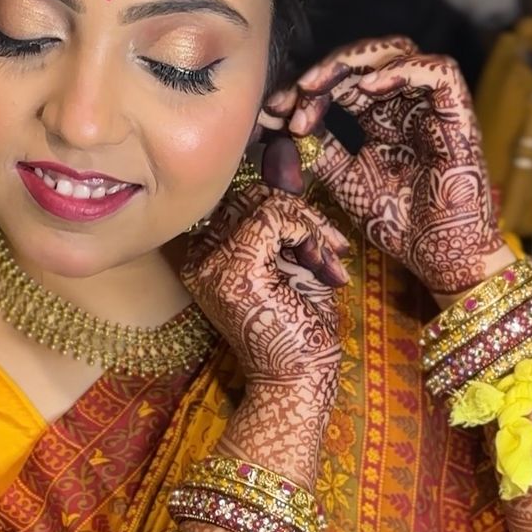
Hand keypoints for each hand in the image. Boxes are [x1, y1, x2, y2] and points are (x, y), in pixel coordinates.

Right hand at [180, 184, 344, 420]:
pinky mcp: (235, 268)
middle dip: (300, 214)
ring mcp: (212, 263)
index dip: (282, 205)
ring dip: (311, 227)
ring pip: (265, 203)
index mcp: (204, 257)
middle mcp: (199, 258)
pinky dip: (309, 233)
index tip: (317, 237)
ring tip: (332, 264)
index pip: (239, 201)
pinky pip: (275, 216)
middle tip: (332, 251)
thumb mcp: (295, 258)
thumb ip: (286, 211)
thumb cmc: (300, 329)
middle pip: (250, 196)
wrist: (300, 380)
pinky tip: (323, 266)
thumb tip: (283, 152)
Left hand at [267, 37, 510, 299]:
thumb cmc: (396, 221)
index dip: (305, 90)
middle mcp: (405, 103)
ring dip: (352, 63)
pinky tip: (364, 89)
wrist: (435, 256)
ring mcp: (432, 105)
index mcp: (379, 116)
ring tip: (317, 86)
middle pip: (363, 61)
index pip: (340, 82)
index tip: (273, 112)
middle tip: (293, 94)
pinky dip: (401, 71)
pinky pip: (438, 72)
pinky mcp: (459, 113)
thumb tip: (279, 124)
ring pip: (397, 53)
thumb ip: (317, 149)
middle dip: (322, 73)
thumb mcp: (342, 179)